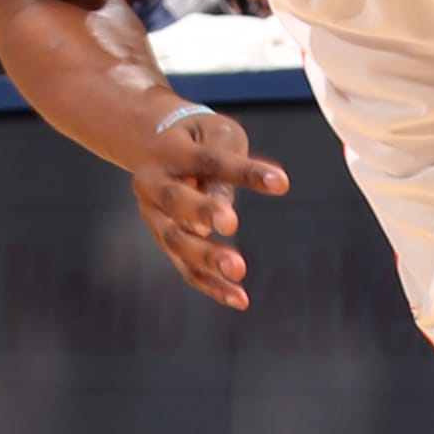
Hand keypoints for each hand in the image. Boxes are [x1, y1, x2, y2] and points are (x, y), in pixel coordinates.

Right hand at [131, 110, 289, 310]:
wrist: (153, 143)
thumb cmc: (198, 137)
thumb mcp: (217, 135)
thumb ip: (224, 163)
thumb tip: (226, 208)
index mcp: (168, 152)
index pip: (209, 161)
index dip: (244, 171)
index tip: (281, 182)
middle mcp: (152, 184)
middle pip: (176, 200)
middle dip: (202, 212)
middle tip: (231, 224)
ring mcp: (154, 215)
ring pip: (176, 241)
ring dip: (206, 258)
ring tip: (238, 272)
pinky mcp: (164, 239)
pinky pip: (185, 267)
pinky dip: (210, 284)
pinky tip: (239, 298)